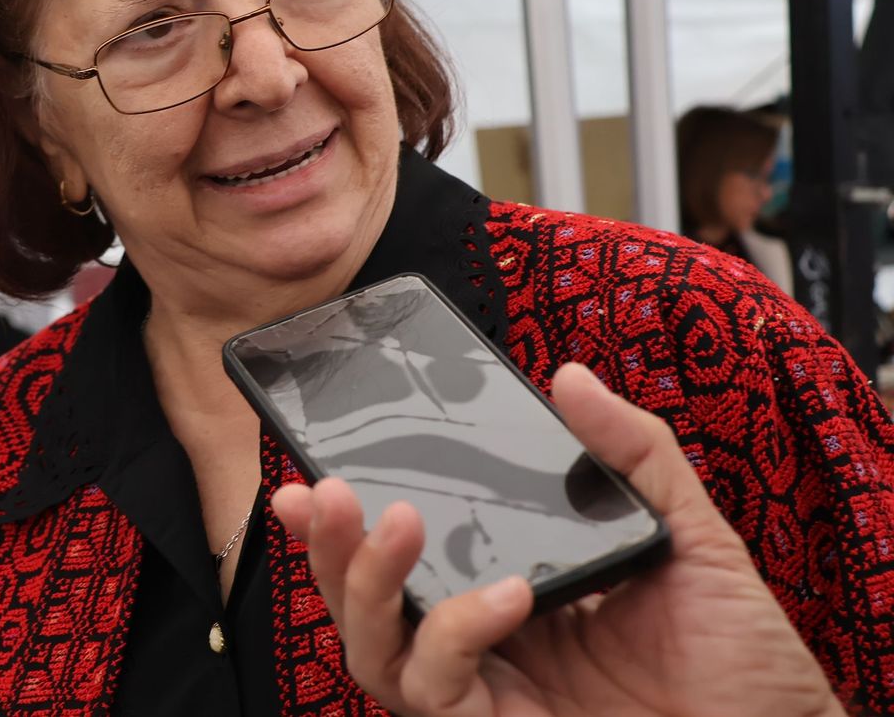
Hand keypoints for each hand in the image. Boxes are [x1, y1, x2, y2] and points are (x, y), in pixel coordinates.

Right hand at [271, 363, 846, 716]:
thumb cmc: (742, 658)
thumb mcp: (690, 535)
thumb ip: (632, 453)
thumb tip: (570, 378)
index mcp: (507, 585)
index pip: (409, 550)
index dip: (351, 517)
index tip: (319, 463)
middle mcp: (485, 639)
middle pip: (366, 601)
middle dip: (330, 545)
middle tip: (324, 490)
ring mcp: (490, 690)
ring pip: (376, 649)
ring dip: (367, 583)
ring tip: (393, 519)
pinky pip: (440, 687)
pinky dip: (458, 632)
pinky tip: (504, 594)